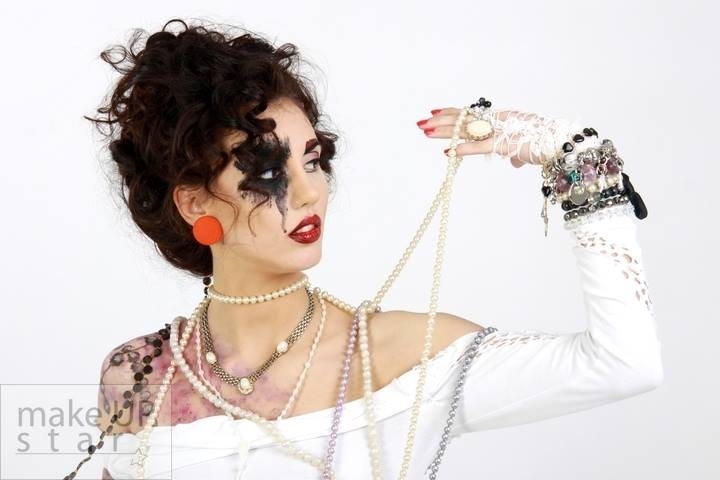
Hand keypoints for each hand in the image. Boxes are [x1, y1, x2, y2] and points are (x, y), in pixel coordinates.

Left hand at [416, 108, 583, 168]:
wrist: (565, 147)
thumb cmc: (549, 147)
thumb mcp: (527, 151)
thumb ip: (518, 155)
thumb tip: (515, 163)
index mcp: (504, 119)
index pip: (473, 114)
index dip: (453, 113)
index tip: (434, 113)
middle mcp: (501, 120)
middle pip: (466, 119)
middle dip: (442, 121)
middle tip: (422, 122)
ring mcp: (504, 130)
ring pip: (469, 129)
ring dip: (446, 131)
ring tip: (426, 132)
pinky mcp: (509, 144)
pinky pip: (482, 146)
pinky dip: (465, 149)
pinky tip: (449, 151)